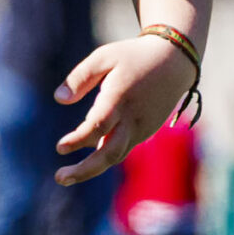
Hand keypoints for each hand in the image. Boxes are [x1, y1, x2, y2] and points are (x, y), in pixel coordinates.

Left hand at [51, 33, 197, 185]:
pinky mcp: (144, 132)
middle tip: (59, 178)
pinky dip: (103, 156)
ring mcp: (141, 128)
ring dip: (91, 169)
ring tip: (65, 175)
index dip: (78, 139)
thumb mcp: (105, 57)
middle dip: (84, 170)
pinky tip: (86, 157)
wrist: (174, 62)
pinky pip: (121, 149)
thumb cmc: (133, 57)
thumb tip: (59, 99)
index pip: (98, 126)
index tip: (59, 148)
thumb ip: (81, 77)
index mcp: (120, 98)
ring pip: (115, 156)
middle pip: (109, 153)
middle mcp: (132, 119)